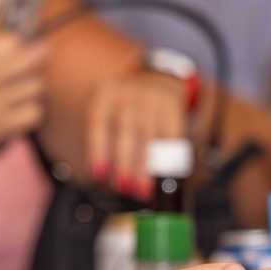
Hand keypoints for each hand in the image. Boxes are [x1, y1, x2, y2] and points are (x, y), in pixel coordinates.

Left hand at [79, 70, 190, 194]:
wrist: (159, 79)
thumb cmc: (128, 108)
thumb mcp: (110, 113)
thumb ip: (106, 142)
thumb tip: (105, 179)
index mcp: (105, 95)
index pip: (98, 123)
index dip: (98, 150)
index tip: (98, 174)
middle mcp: (128, 94)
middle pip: (125, 133)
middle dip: (125, 164)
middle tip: (124, 188)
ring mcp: (152, 98)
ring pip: (148, 137)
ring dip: (146, 167)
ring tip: (143, 191)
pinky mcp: (172, 106)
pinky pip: (171, 136)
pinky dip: (168, 159)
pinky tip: (165, 176)